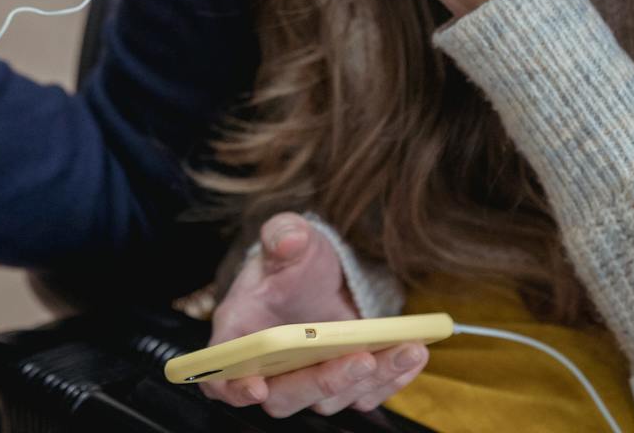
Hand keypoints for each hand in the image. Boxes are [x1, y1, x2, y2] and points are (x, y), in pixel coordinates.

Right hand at [200, 213, 427, 418]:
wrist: (326, 273)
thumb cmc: (295, 259)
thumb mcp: (287, 235)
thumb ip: (282, 233)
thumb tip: (288, 240)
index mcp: (241, 332)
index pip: (221, 373)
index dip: (232, 387)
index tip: (257, 387)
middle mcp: (269, 366)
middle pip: (284, 396)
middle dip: (324, 381)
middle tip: (361, 359)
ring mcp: (306, 379)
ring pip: (331, 399)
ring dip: (370, 379)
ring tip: (406, 348)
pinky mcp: (342, 383)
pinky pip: (363, 396)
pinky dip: (390, 381)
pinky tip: (411, 355)